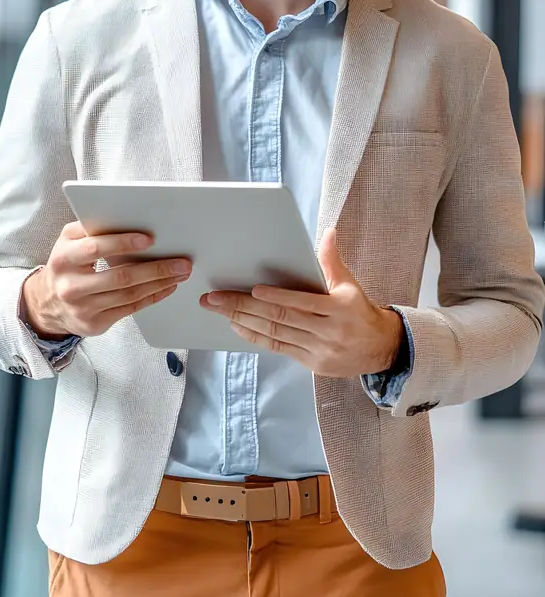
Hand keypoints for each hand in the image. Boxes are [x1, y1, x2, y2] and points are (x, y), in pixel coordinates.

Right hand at [22, 221, 191, 338]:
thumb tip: (129, 217)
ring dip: (159, 283)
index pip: (96, 248)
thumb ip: (92, 227)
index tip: (149, 239)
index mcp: (64, 258)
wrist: (48, 303)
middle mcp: (71, 286)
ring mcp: (83, 308)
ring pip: (129, 295)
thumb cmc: (67, 264)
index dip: (123, 243)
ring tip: (180, 272)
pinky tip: (167, 286)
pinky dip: (153, 297)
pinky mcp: (95, 324)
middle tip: (181, 261)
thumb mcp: (69, 241)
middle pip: (120, 277)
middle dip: (155, 268)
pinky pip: (130, 309)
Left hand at [200, 227, 403, 377]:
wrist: (382, 349)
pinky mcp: (312, 364)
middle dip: (243, 307)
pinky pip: (278, 349)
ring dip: (243, 322)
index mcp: (338, 309)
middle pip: (279, 318)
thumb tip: (328, 232)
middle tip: (214, 298)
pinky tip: (237, 326)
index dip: (275, 297)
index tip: (252, 289)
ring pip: (275, 334)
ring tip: (219, 310)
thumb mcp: (350, 284)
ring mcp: (319, 351)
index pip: (300, 302)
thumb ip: (333, 260)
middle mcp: (328, 332)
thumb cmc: (360, 311)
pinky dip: (255, 337)